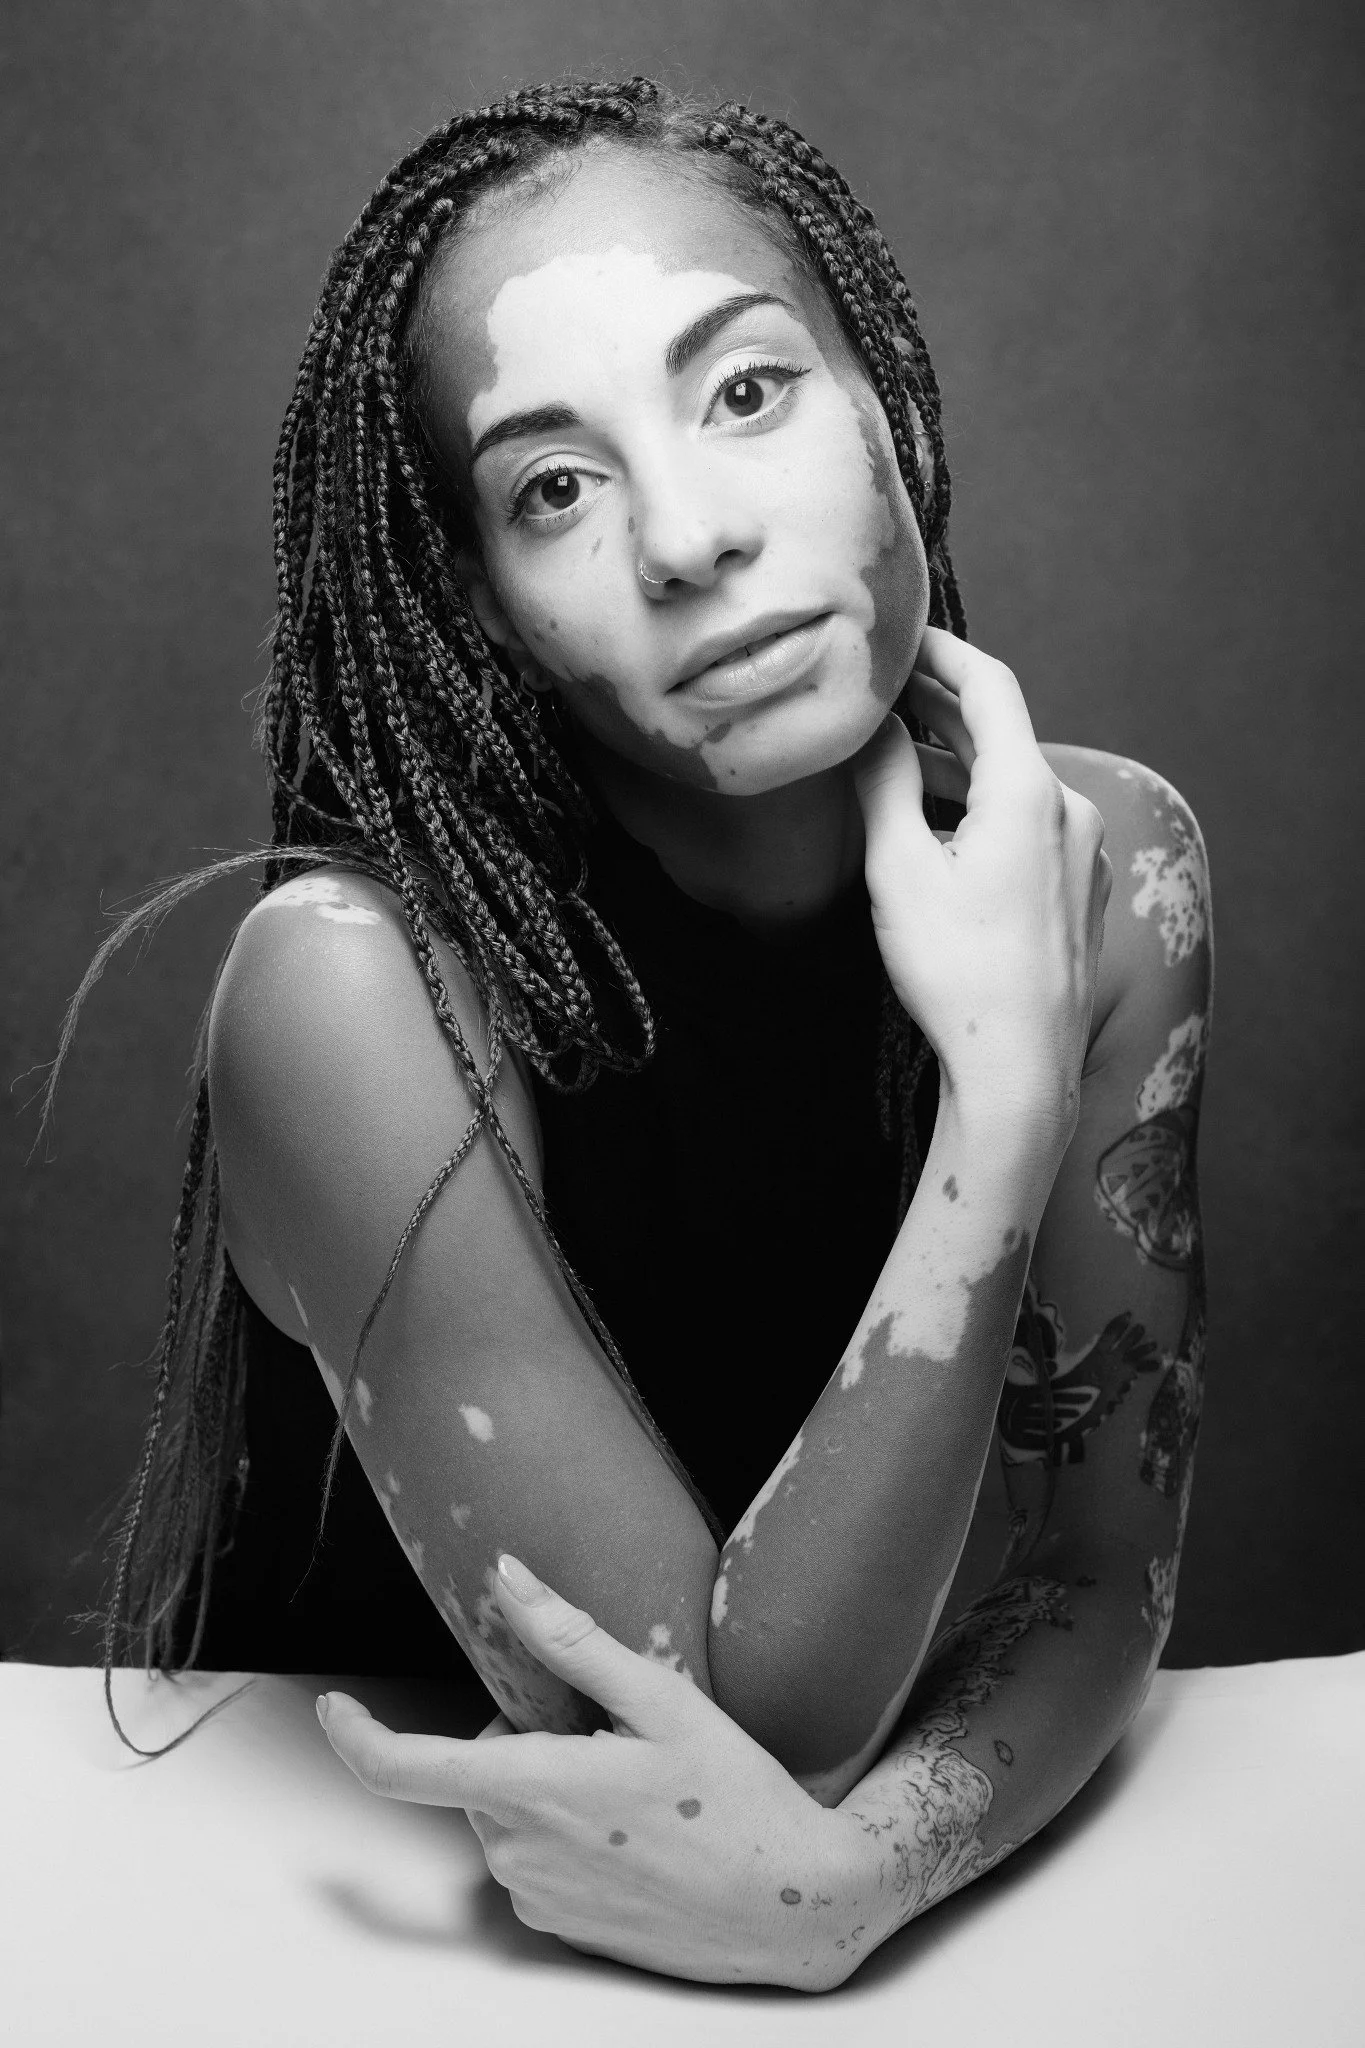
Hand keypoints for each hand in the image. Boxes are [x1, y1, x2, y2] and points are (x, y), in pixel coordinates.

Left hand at [318, 1555, 862, 1989]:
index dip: (355, 1734)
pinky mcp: (560, 1927)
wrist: (793, 1905)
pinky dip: (567, 1831)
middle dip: (522, 1740)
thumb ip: (572, 1639)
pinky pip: (533, 1858)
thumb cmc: (738, 1799)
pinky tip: (637, 1829)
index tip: (333, 1706)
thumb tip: (510, 1576)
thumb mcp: (663, 1699)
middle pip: (476, 1772)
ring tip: (636, 1787)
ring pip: (506, 1814)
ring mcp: (538, 1896)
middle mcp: (520, 1851)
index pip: (405, 1768)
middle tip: (609, 1735)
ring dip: (547, 1786)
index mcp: (535, 1786)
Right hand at [854, 627, 1110, 1137]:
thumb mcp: (899, 869)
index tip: (898, 637)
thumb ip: (884, 783)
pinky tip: (941, 830)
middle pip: (1002, 734)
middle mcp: (1070, 812)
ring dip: (957, 765)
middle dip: (939, 708)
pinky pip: (1029, 827)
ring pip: (1013, 784)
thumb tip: (870, 727)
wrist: (1019, 1068)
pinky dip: (982, 809)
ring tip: (897, 760)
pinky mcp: (1080, 893)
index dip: (941, 650)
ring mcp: (1083, 855)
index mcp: (1030, 792)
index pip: (990, 685)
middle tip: (881, 692)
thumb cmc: (956, 972)